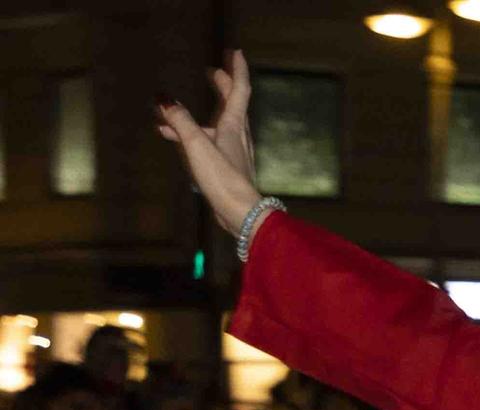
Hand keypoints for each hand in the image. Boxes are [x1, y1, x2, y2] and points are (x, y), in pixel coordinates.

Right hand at [155, 50, 261, 235]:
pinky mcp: (227, 168)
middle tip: (214, 72)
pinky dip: (192, 137)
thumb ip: (180, 122)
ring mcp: (233, 153)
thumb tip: (164, 100)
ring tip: (174, 110)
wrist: (242, 214)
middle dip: (224, 87)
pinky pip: (208, 143)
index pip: (239, 91)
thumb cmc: (224, 179)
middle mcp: (237, 137)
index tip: (236, 53)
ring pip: (217, 125)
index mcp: (234, 127)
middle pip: (232, 105)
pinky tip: (172, 140)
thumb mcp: (197, 146)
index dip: (237, 71)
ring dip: (200, 114)